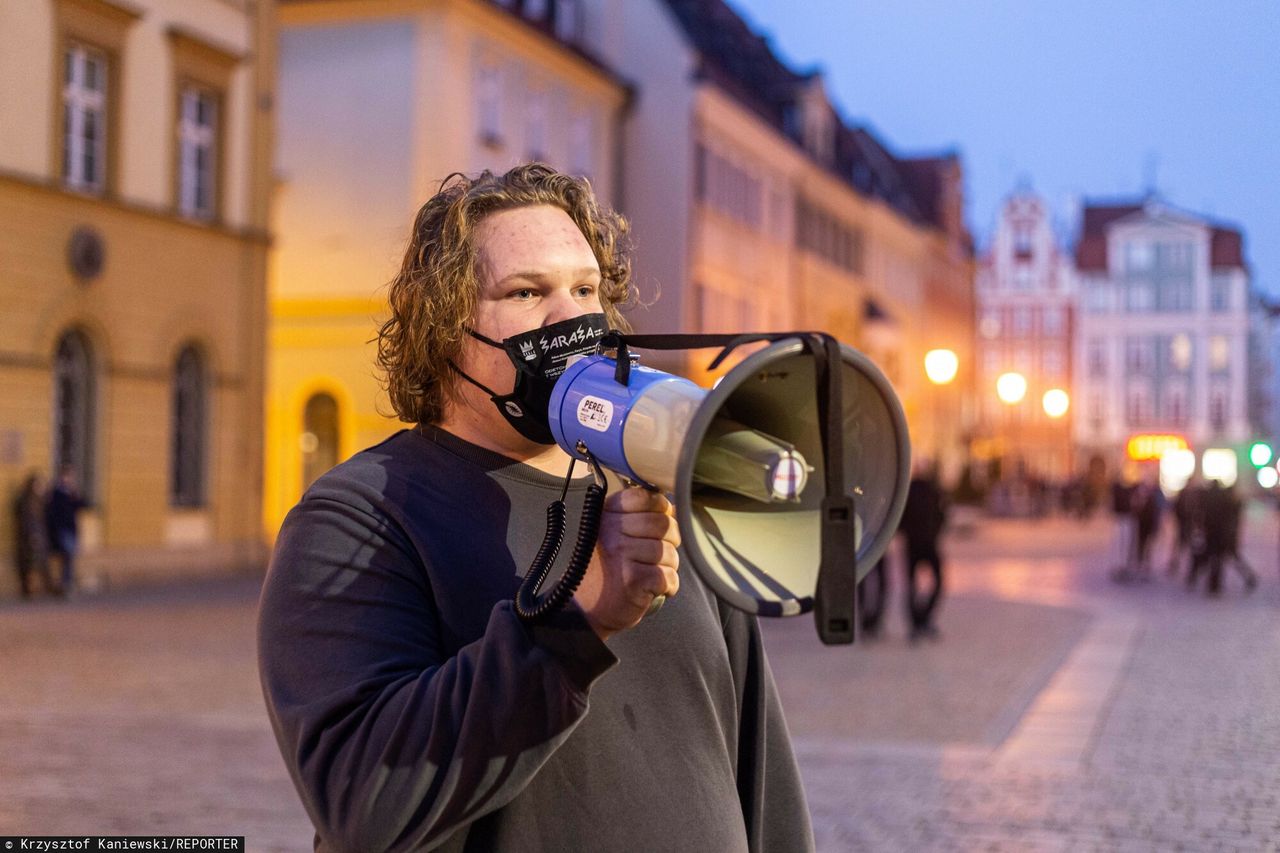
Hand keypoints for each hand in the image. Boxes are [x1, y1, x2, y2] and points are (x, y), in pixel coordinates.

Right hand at [573, 487, 679, 640]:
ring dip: (668, 567)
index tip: (655, 528)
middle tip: (656, 555)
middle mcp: (611, 530)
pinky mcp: (632, 579)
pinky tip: (652, 588)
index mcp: (607, 514)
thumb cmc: (606, 569)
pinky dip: (668, 586)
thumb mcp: (614, 533)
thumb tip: (674, 506)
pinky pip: (669, 576)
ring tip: (651, 573)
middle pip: (664, 524)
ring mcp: (622, 554)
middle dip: (670, 541)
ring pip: (670, 552)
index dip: (661, 511)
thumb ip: (639, 515)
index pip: (647, 497)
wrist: (586, 609)